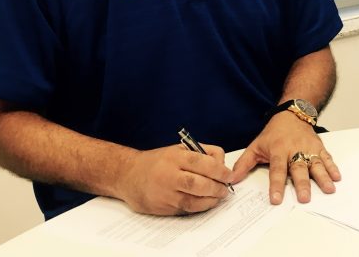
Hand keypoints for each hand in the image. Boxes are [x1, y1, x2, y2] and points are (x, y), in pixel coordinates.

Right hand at [115, 143, 232, 214]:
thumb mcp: (178, 149)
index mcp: (175, 157)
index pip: (203, 163)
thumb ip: (202, 153)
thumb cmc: (158, 161)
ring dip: (210, 200)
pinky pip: (185, 209)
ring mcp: (164, 193)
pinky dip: (199, 207)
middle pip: (199, 184)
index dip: (220, 170)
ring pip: (193, 200)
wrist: (129, 175)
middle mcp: (169, 174)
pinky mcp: (162, 207)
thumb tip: (223, 164)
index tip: (229, 175)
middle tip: (226, 188)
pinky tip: (206, 203)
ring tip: (218, 196)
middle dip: (217, 187)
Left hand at [230, 112, 340, 204]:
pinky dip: (333, 167)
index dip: (276, 184)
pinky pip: (327, 157)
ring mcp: (308, 148)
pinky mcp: (318, 147)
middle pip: (298, 168)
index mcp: (278, 150)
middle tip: (304, 198)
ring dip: (323, 177)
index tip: (276, 199)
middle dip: (302, 184)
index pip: (277, 169)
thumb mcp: (256, 145)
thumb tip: (232, 179)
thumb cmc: (273, 133)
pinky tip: (337, 177)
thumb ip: (244, 163)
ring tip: (328, 189)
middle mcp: (295, 149)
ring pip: (316, 163)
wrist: (292, 114)